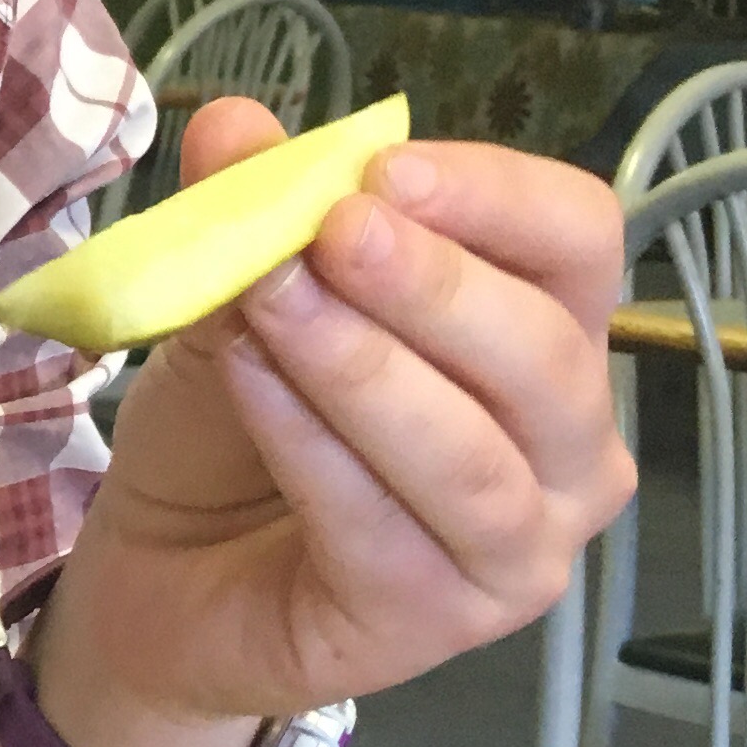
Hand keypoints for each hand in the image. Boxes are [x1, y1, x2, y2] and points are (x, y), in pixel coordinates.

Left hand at [53, 95, 635, 738]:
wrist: (166, 578)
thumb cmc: (237, 433)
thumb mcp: (237, 297)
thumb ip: (249, 213)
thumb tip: (235, 125)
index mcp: (549, 334)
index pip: (580, 239)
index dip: (492, 197)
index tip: (381, 168)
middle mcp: (567, 446)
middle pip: (543, 349)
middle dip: (431, 284)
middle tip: (328, 233)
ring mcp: (520, 547)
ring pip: (471, 450)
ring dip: (365, 365)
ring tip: (271, 301)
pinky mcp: (442, 621)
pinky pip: (386, 524)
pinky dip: (313, 446)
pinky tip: (253, 384)